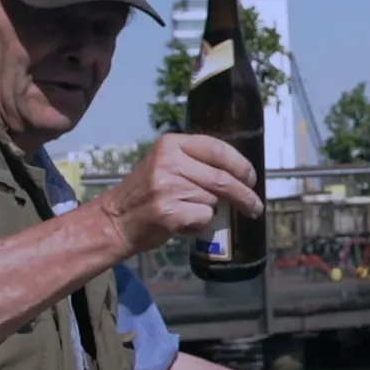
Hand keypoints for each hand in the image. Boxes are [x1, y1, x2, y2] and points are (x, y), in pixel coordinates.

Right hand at [97, 133, 262, 255]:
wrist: (115, 220)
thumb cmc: (146, 194)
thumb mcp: (165, 164)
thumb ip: (196, 163)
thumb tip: (240, 174)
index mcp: (170, 144)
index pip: (218, 149)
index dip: (241, 165)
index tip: (251, 178)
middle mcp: (169, 162)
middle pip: (223, 179)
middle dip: (245, 196)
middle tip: (254, 206)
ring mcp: (168, 187)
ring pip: (213, 201)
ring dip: (211, 211)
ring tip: (190, 212)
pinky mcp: (168, 212)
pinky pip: (203, 218)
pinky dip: (200, 225)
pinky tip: (183, 224)